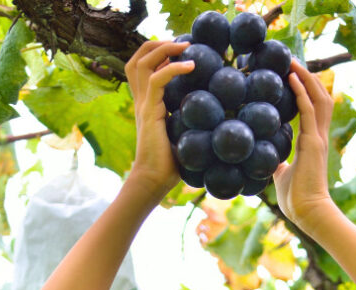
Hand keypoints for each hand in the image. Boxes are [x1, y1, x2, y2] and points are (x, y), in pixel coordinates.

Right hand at [124, 41, 193, 197]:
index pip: (143, 67)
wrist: (154, 180)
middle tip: (182, 43)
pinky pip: (157, 79)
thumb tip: (218, 114)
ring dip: (164, 49)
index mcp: (147, 103)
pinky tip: (191, 65)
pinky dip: (173, 67)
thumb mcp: (181, 134)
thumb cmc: (170, 164)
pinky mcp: (149, 112)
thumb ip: (189, 119)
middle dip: (157, 44)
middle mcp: (142, 100)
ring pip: (142, 62)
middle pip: (137, 59)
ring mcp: (143, 104)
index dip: (158, 53)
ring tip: (185, 46)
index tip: (181, 50)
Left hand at [272, 60, 335, 226]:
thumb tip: (266, 157)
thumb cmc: (296, 198)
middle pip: (320, 96)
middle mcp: (318, 135)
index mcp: (312, 142)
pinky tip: (292, 78)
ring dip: (306, 78)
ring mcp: (318, 137)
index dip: (306, 90)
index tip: (293, 75)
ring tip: (292, 62)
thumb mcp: (282, 176)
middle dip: (308, 77)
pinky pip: (309, 110)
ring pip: (318, 97)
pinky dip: (301, 92)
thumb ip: (278, 163)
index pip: (312, 108)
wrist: (307, 212)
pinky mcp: (313, 142)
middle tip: (292, 61)